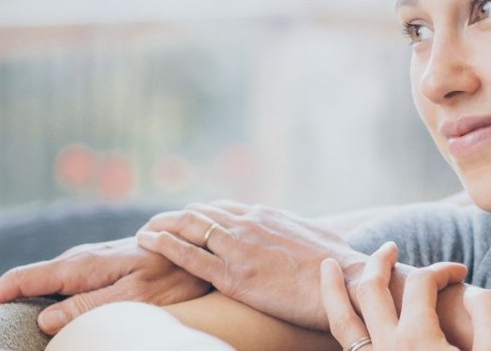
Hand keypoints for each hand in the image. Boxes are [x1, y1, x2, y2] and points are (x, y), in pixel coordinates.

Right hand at [0, 235, 212, 333]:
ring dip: (19, 297)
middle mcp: (80, 259)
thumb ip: (89, 306)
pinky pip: (62, 282)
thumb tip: (44, 319)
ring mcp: (90, 261)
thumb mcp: (135, 297)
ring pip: (44, 281)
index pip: (23, 279)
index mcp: (82, 265)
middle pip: (27, 280)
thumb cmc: (173, 274)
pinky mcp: (102, 266)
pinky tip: (40, 309)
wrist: (199, 245)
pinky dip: (42, 295)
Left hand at [136, 201, 369, 330]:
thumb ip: (294, 233)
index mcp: (267, 216)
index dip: (200, 214)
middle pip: (200, 213)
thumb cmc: (338, 266)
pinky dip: (164, 244)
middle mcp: (249, 224)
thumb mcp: (314, 238)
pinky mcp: (234, 274)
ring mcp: (239, 248)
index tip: (185, 220)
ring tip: (142, 231)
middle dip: (174, 218)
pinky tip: (146, 240)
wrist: (348, 281)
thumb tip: (295, 233)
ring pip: (189, 227)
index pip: (223, 208)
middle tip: (154, 224)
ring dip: (162, 225)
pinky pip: (189, 255)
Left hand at [320, 243, 490, 350]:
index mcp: (417, 339)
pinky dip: (338, 325)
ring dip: (333, 289)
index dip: (443, 269)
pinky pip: (345, 348)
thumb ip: (490, 315)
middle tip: (389, 248)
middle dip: (379, 262)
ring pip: (342, 321)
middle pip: (371, 290)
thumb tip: (472, 290)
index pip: (422, 283)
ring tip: (325, 267)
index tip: (461, 273)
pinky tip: (341, 317)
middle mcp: (387, 350)